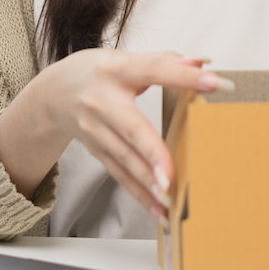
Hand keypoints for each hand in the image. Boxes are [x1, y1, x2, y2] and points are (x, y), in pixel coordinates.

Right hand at [5, 49, 231, 221]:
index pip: (154, 70)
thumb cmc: (97, 72)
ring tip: (171, 199)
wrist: (52, 93)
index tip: (215, 82)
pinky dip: (140, 194)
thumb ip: (163, 62)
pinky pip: (120, 175)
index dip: (184, 76)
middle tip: (172, 174)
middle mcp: (102, 102)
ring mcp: (96, 130)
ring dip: (149, 182)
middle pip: (132, 128)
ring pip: (125, 159)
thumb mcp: (125, 59)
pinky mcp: (96, 151)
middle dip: (152, 152)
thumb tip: (202, 63)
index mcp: (116, 70)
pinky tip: (159, 210)